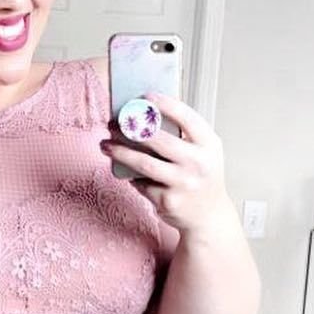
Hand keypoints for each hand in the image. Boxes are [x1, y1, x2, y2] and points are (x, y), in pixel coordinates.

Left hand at [100, 91, 235, 235]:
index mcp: (209, 145)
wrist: (209, 216)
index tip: (145, 96)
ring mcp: (183, 184)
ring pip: (144, 164)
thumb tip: (145, 115)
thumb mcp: (203, 153)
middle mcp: (199, 163)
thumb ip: (183, 136)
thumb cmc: (201, 178)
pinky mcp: (168, 201)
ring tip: (105, 145)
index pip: (187, 117)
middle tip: (113, 123)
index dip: (166, 104)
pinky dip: (132, 177)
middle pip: (160, 140)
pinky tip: (126, 172)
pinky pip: (142, 184)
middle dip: (132, 129)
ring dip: (120, 152)